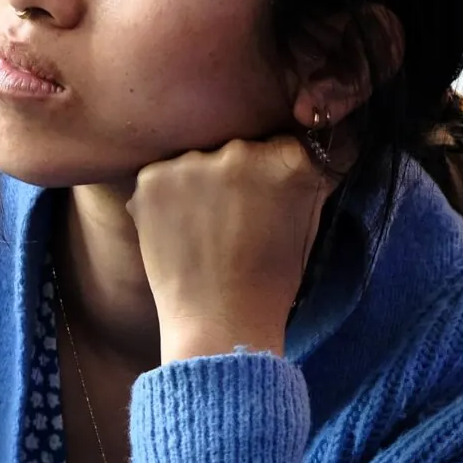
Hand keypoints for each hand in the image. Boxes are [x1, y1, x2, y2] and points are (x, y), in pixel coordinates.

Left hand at [129, 136, 332, 362]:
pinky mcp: (153, 178)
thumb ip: (305, 176)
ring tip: (202, 229)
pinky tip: (177, 231)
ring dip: (198, 183)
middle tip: (232, 218)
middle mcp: (240, 150)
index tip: (266, 196)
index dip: (271, 171)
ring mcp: (192, 162)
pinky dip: (165, 198)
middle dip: (234, 174)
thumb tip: (309, 139)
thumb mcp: (306, 223)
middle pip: (236, 147)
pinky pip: (161, 176)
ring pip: (197, 160)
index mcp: (288, 159)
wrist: (219, 322)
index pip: (279, 143)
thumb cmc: (270, 281)